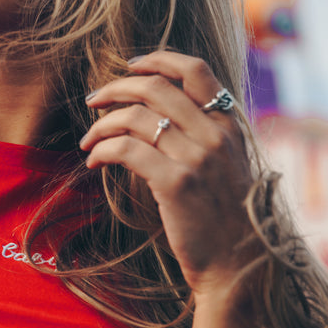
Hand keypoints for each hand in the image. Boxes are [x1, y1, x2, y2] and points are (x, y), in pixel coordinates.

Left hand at [79, 50, 258, 294]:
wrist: (238, 268)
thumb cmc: (226, 219)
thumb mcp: (228, 166)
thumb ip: (205, 135)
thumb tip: (159, 111)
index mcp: (229, 125)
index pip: (195, 69)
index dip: (157, 59)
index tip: (130, 67)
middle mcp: (216, 135)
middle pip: (155, 87)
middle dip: (115, 88)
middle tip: (93, 101)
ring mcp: (197, 158)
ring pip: (135, 117)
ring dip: (101, 125)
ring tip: (88, 141)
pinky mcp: (176, 184)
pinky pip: (126, 150)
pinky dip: (102, 151)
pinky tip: (93, 163)